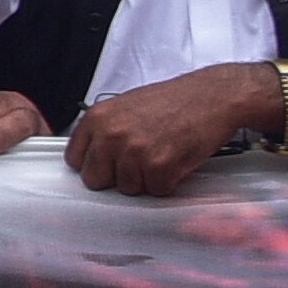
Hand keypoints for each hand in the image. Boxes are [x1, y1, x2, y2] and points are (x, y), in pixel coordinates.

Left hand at [65, 59, 284, 199]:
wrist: (213, 96)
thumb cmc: (174, 100)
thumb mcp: (126, 106)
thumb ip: (106, 131)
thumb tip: (92, 157)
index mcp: (97, 118)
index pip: (75, 159)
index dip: (94, 165)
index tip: (106, 166)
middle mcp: (111, 135)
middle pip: (95, 180)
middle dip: (116, 178)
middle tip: (138, 164)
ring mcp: (135, 152)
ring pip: (128, 189)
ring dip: (146, 179)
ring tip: (162, 155)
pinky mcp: (160, 167)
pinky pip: (156, 191)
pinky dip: (168, 182)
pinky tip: (176, 160)